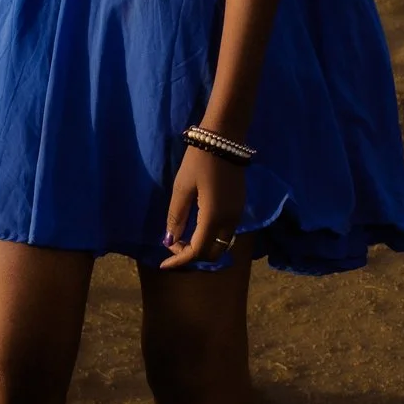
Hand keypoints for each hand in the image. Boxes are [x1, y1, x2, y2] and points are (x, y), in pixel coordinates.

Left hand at [159, 144, 247, 268]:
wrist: (224, 140)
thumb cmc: (199, 161)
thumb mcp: (182, 188)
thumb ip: (177, 217)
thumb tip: (169, 240)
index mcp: (214, 218)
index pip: (197, 251)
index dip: (180, 261)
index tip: (163, 263)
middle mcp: (230, 221)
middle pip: (213, 253)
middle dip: (192, 255)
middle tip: (174, 246)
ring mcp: (238, 214)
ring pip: (221, 244)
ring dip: (203, 247)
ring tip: (183, 238)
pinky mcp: (240, 206)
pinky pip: (226, 232)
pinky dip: (211, 237)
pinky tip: (197, 227)